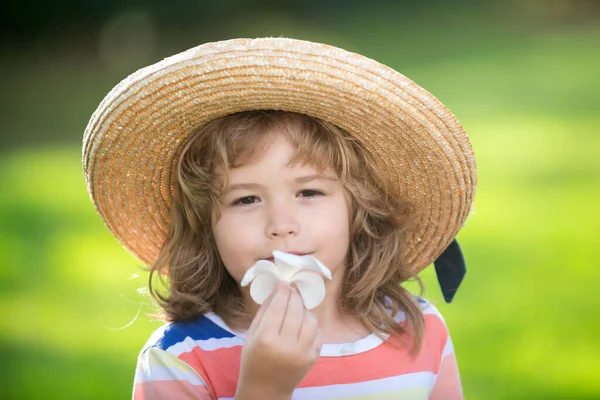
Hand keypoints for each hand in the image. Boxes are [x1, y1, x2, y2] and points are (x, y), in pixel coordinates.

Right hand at [236, 282, 321, 399]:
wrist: (266, 389)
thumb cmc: (254, 359)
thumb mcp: (252, 334)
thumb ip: (266, 310)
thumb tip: (279, 287)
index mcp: (265, 339)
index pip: (278, 307)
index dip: (282, 291)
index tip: (284, 283)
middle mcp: (285, 346)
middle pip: (295, 311)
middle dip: (294, 296)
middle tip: (292, 290)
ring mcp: (302, 353)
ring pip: (310, 320)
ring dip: (304, 310)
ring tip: (296, 309)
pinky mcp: (313, 358)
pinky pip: (318, 332)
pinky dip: (312, 324)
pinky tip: (303, 324)